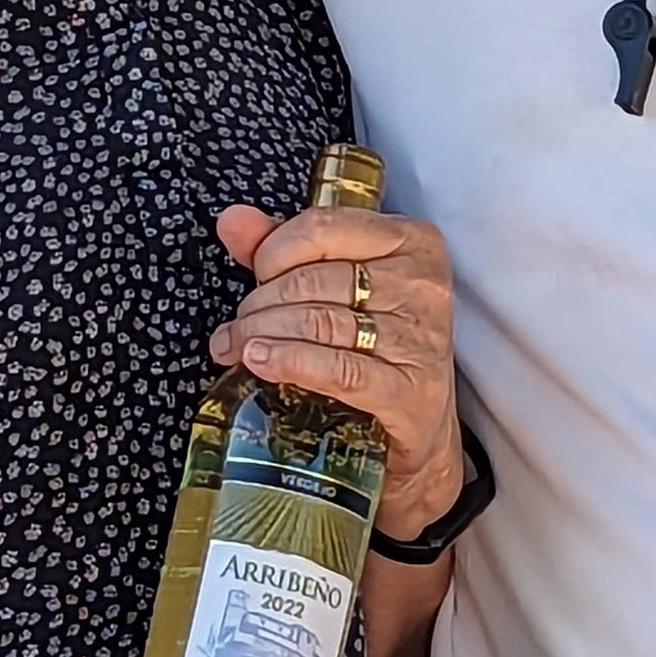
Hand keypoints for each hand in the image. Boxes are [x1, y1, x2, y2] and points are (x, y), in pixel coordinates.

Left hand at [213, 204, 465, 542]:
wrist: (417, 435)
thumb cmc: (377, 351)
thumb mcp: (341, 288)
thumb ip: (286, 248)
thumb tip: (233, 221)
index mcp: (412, 241)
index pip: (323, 226)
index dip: (273, 253)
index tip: (256, 279)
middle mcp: (422, 285)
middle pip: (314, 279)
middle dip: (259, 304)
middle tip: (235, 327)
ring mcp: (420, 340)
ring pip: (319, 322)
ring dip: (261, 335)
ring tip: (234, 347)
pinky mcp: (412, 392)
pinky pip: (338, 370)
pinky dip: (291, 363)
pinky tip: (260, 363)